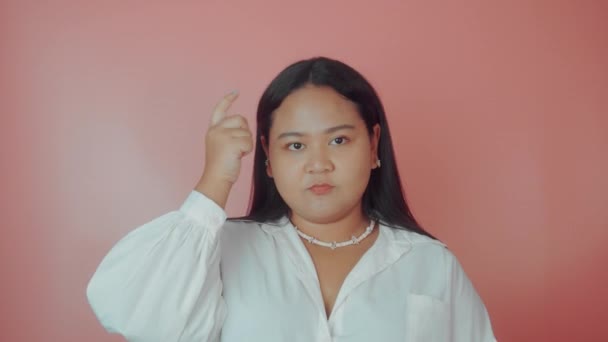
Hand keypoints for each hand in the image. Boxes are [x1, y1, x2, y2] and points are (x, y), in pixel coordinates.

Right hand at [195, 90, 253, 207]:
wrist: (216, 178)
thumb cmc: (221, 166)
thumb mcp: (221, 145)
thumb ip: (228, 133)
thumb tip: (243, 127)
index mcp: (212, 130)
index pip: (220, 110)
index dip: (228, 100)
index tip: (235, 92)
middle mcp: (216, 130)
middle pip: (241, 119)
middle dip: (245, 131)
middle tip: (238, 146)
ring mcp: (223, 135)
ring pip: (247, 132)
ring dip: (246, 144)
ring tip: (235, 154)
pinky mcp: (230, 142)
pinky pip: (249, 142)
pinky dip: (247, 150)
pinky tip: (238, 157)